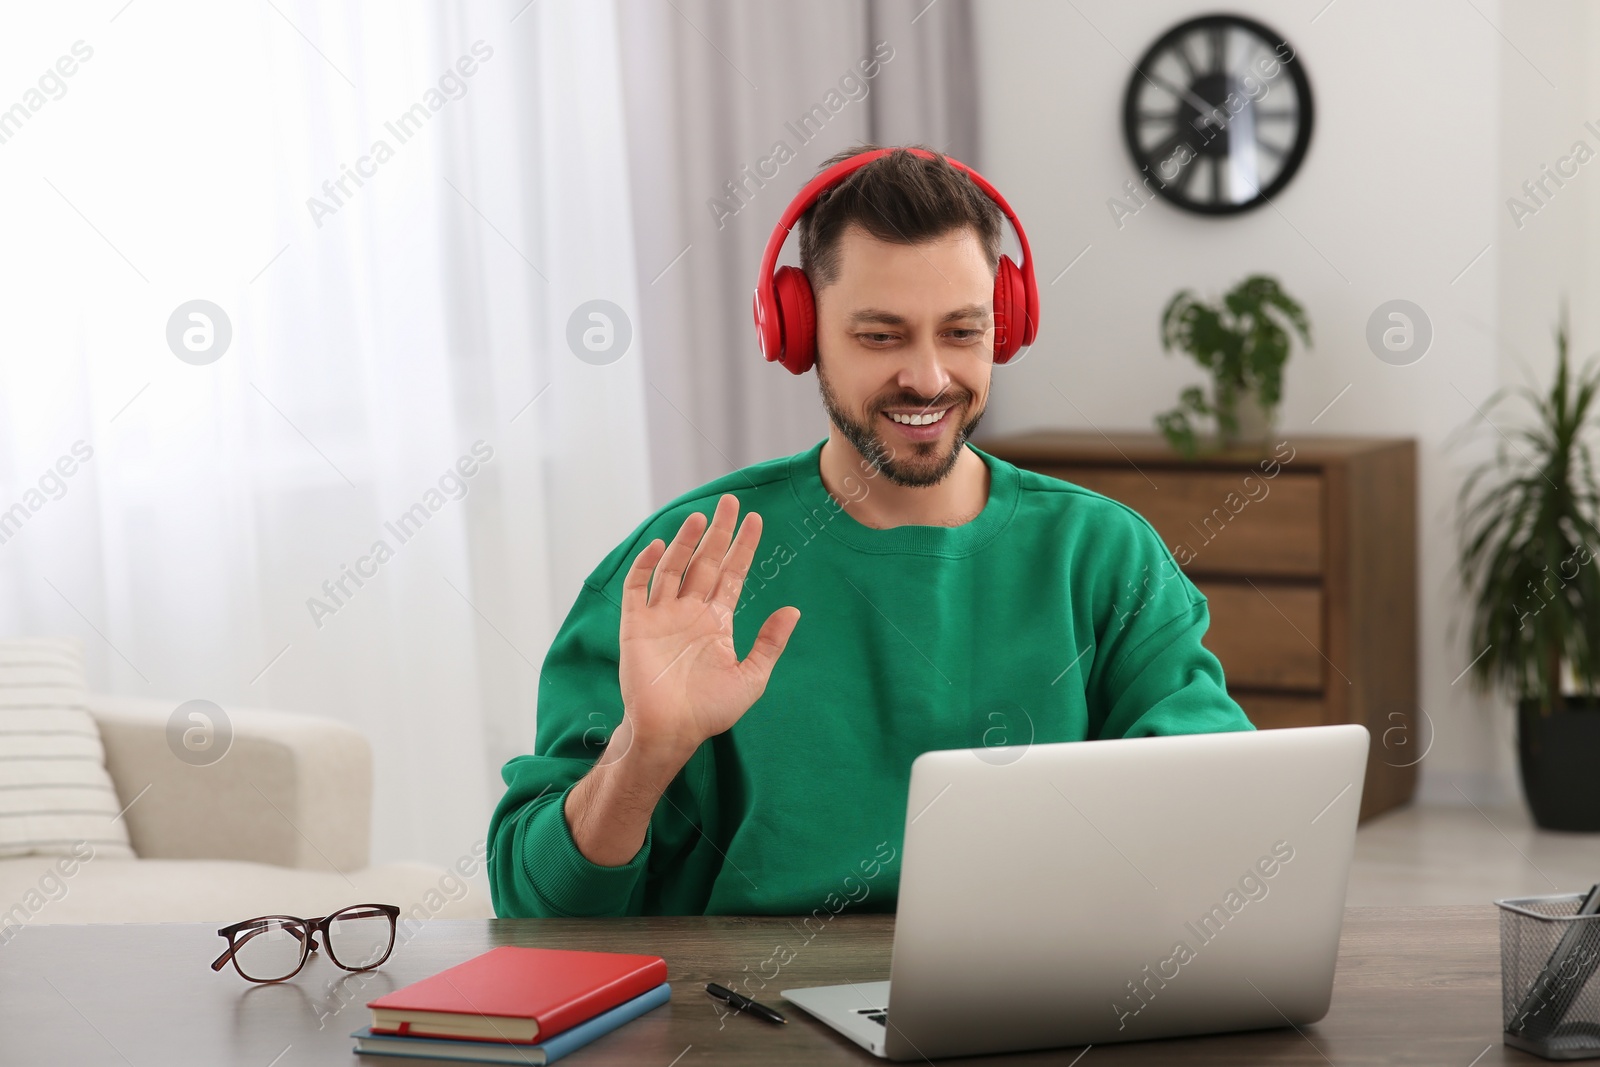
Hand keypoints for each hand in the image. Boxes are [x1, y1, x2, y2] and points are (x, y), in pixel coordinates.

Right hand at [617, 494, 800, 760]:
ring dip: (685, 542)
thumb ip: (769, 642)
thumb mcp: (751, 677)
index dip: (743, 548)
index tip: (755, 520)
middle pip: (705, 562)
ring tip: (699, 516)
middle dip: (717, 532)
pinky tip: (660, 545)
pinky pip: (638, 587)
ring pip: (673, 568)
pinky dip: (647, 565)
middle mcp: (689, 612)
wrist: (670, 732)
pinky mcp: (636, 625)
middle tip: (730, 501)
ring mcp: (661, 616)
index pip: (731, 574)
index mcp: (716, 622)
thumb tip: (793, 610)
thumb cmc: (710, 711)